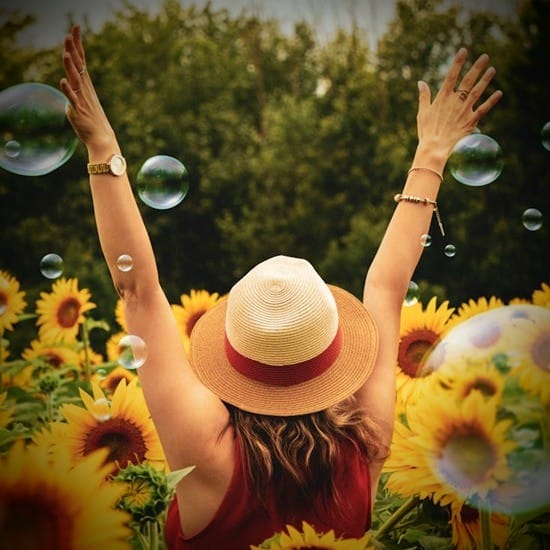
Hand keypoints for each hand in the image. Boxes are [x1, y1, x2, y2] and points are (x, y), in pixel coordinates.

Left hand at [59, 25, 117, 152]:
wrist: (102, 138)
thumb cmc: (93, 121)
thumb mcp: (82, 101)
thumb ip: (74, 92)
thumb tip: (68, 85)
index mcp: (85, 85)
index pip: (81, 60)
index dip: (78, 44)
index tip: (76, 28)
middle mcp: (84, 89)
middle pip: (78, 66)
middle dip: (74, 49)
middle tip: (70, 34)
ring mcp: (82, 99)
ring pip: (75, 80)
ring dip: (71, 68)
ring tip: (67, 54)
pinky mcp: (79, 111)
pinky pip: (73, 99)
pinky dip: (68, 90)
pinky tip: (63, 81)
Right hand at [416, 48, 502, 161]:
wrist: (434, 149)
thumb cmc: (426, 132)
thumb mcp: (422, 113)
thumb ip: (423, 96)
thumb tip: (420, 82)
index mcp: (442, 98)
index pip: (451, 76)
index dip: (458, 62)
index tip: (464, 50)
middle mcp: (455, 102)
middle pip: (468, 80)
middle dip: (477, 67)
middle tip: (485, 56)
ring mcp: (464, 110)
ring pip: (477, 91)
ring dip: (485, 80)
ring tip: (492, 69)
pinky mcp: (471, 121)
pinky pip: (483, 109)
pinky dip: (491, 101)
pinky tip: (499, 93)